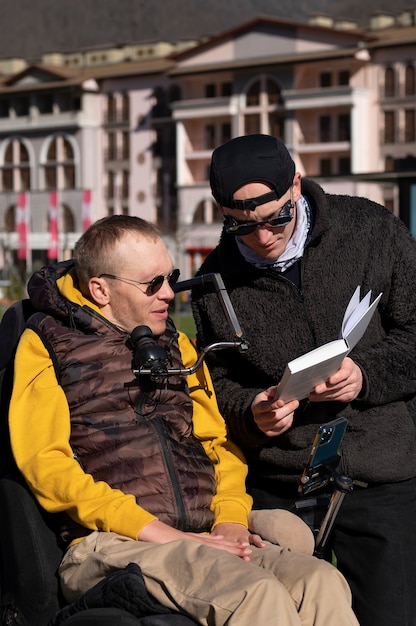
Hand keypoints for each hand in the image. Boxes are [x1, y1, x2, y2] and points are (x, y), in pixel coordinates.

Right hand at [137, 520, 259, 560]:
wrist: (152, 532)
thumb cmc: (166, 542)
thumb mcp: (185, 544)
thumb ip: (198, 543)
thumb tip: (214, 543)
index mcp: (198, 542)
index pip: (219, 546)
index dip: (232, 547)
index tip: (245, 550)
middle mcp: (198, 540)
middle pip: (220, 545)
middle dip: (235, 548)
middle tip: (249, 552)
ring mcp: (192, 541)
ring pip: (214, 545)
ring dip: (230, 548)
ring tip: (243, 552)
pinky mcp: (186, 542)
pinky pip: (201, 545)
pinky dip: (211, 545)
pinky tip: (221, 542)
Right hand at [251, 388, 298, 436]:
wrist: (259, 415)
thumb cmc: (264, 402)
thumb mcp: (266, 394)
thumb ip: (274, 391)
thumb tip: (283, 386)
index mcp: (256, 407)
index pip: (265, 407)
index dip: (274, 404)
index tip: (283, 401)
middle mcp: (258, 419)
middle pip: (275, 416)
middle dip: (287, 409)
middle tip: (295, 403)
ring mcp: (263, 427)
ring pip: (281, 423)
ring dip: (290, 415)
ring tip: (293, 408)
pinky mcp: (270, 433)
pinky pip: (283, 428)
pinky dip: (289, 421)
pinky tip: (290, 415)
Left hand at [308, 357, 362, 402]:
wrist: (355, 375)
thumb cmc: (341, 366)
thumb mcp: (338, 361)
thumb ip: (330, 364)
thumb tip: (315, 368)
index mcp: (350, 366)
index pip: (346, 371)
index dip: (338, 377)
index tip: (330, 380)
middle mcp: (353, 377)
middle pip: (338, 384)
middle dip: (325, 388)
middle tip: (316, 389)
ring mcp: (352, 388)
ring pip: (336, 393)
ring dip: (322, 395)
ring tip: (312, 394)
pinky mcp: (349, 396)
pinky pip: (336, 398)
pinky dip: (324, 398)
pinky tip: (316, 397)